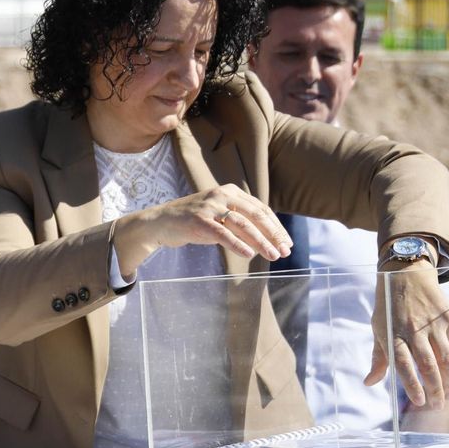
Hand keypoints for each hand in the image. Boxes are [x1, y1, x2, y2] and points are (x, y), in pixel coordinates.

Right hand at [113, 184, 291, 278]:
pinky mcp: (199, 221)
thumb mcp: (219, 215)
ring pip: (243, 225)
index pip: (261, 209)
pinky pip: (223, 234)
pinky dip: (238, 245)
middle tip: (285, 251)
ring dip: (261, 242)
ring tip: (273, 256)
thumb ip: (239, 220)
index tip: (286, 242)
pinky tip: (249, 255)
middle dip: (273, 235)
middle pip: (256, 215)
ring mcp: (210, 207)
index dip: (276, 226)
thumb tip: (267, 238)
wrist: (161, 222)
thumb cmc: (194, 220)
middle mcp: (222, 195)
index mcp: (230, 191)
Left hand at [366, 262, 448, 406]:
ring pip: (445, 357)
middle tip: (437, 405)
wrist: (406, 273)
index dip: (411, 384)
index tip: (419, 401)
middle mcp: (414, 329)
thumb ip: (379, 358)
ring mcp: (433, 323)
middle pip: (427, 364)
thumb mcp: (378, 328)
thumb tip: (369, 382)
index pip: (402, 364)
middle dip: (434, 388)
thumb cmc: (389, 307)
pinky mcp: (448, 317)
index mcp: (393, 334)